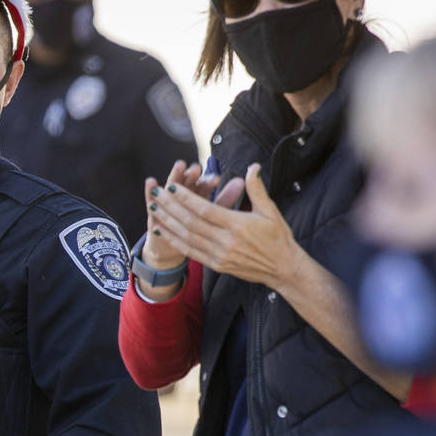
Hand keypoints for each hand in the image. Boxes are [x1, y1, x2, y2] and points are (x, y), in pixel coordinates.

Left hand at [148, 163, 300, 287]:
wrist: (283, 269)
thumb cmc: (278, 238)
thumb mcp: (270, 211)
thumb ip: (257, 188)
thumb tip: (253, 166)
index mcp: (238, 225)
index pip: (205, 210)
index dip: (185, 198)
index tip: (171, 186)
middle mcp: (226, 242)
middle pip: (191, 222)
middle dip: (170, 207)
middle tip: (155, 193)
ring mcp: (219, 255)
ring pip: (187, 237)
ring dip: (167, 222)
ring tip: (152, 208)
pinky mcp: (216, 265)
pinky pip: (190, 251)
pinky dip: (174, 240)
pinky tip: (162, 230)